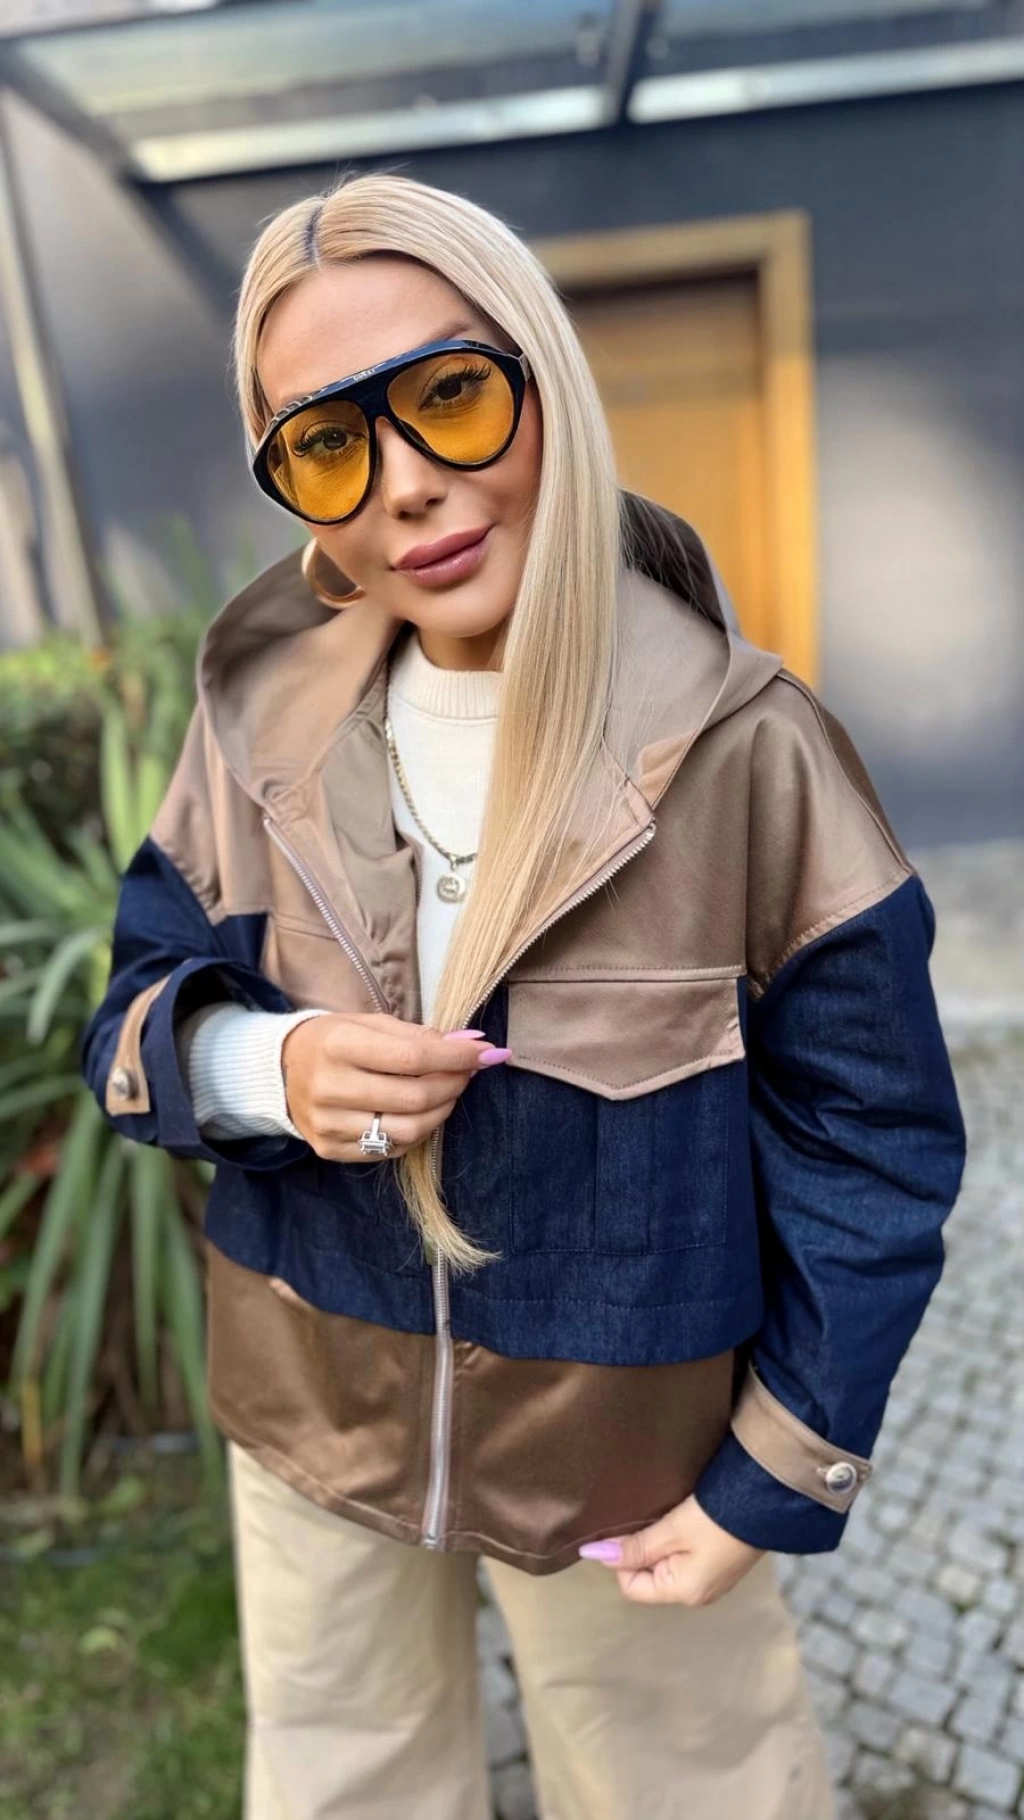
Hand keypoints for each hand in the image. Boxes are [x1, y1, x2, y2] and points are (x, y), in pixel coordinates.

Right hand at [281, 1011, 503, 1160]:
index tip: (486, 1053)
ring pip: (407, 1130)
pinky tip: (420, 1113)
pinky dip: (416, 1131)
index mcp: (338, 1045)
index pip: (412, 1058)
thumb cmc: (334, 1040)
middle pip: (414, 1098)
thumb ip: (420, 1035)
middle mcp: (329, 1087)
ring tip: (448, 1092)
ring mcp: (328, 1124)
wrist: (281, 1071)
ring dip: (441, 1111)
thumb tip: (474, 1044)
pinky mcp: (329, 1149)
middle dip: (454, 1085)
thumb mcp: (370, 1023)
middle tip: (468, 1073)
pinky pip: (390, 1149)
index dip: (456, 1058)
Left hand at [579, 1493, 763, 1604]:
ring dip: (661, 1543)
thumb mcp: (671, 1530)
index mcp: (683, 1592)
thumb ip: (634, 1546)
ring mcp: (711, 1581)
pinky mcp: (720, 1565)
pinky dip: (679, 1542)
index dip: (623, 1558)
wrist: (766, 1502)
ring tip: (670, 1518)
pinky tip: (686, 1521)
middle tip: (653, 1519)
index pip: (631, 1586)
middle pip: (649, 1577)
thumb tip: (595, 1555)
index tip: (631, 1528)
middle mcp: (697, 1594)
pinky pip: (686, 1559)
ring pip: (667, 1565)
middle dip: (643, 1549)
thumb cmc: (718, 1518)